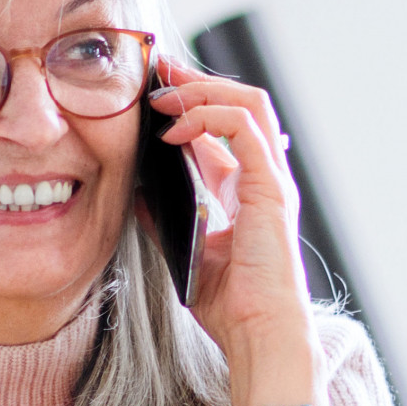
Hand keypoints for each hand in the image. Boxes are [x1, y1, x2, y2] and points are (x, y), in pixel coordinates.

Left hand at [140, 56, 327, 405]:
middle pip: (239, 105)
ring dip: (202, 89)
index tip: (154, 92)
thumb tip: (136, 191)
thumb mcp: (185, 249)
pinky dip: (208, 117)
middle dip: (197, 81)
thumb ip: (167, 216)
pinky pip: (244, 128)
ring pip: (248, 104)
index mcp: (245, 191)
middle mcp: (262, 178)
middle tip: (158, 71)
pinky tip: (174, 129)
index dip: (190, 104)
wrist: (257, 334)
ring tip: (163, 93)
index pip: (223, 129)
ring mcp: (271, 179)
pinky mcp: (270, 187)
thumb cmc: (229, 305)